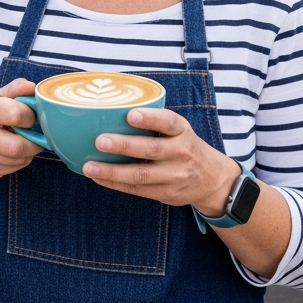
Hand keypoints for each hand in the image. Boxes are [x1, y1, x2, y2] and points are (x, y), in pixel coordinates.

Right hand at [0, 78, 42, 178]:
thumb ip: (16, 88)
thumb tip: (32, 87)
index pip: (16, 115)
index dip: (30, 116)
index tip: (31, 116)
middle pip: (16, 147)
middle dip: (33, 143)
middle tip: (36, 136)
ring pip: (17, 160)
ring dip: (29, 153)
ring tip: (26, 142)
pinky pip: (12, 169)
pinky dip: (21, 161)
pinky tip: (16, 152)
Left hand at [82, 108, 240, 216]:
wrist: (212, 180)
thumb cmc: (184, 146)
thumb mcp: (179, 129)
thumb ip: (155, 121)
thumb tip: (111, 109)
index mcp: (182, 131)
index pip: (168, 122)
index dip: (150, 118)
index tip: (130, 115)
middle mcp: (181, 153)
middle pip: (151, 150)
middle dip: (124, 145)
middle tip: (100, 141)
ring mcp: (174, 176)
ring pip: (141, 174)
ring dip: (112, 171)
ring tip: (89, 166)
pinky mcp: (166, 193)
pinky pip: (137, 189)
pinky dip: (115, 184)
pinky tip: (98, 178)